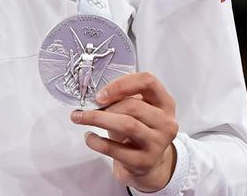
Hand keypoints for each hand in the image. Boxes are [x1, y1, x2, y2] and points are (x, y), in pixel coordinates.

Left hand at [71, 71, 178, 192]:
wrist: (148, 164)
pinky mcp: (144, 162)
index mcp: (165, 103)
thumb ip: (124, 98)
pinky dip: (97, 141)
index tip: (101, 93)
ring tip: (80, 118)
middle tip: (86, 108)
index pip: (148, 81)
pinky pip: (115, 149)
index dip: (122, 84)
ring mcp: (158, 144)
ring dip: (98, 119)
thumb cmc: (139, 130)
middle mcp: (166, 122)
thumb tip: (95, 94)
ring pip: (127, 125)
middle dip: (105, 106)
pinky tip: (89, 137)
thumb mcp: (138, 110)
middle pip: (134, 105)